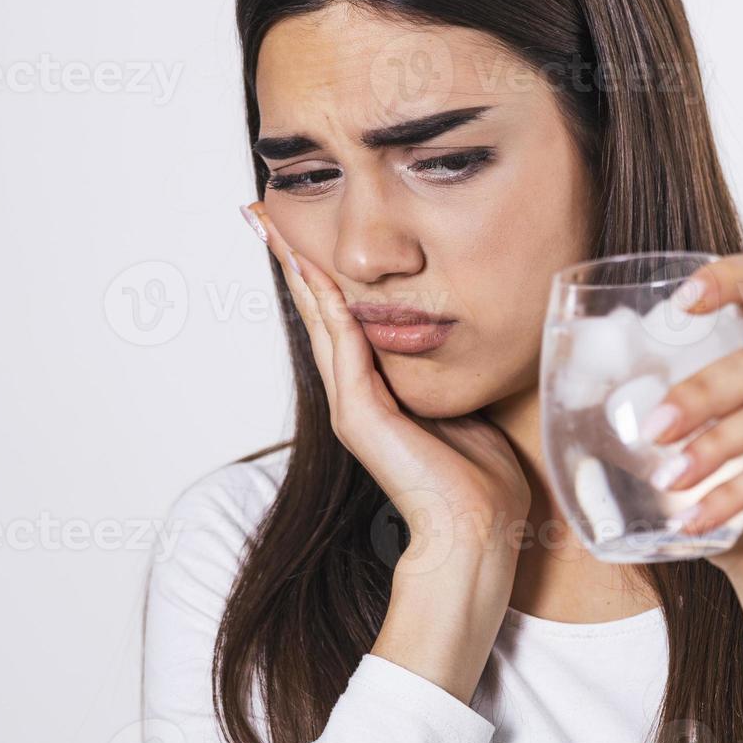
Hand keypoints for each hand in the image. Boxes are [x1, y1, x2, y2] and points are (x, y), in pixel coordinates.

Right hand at [242, 202, 530, 572]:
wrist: (477, 528)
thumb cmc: (481, 477)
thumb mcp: (460, 404)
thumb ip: (443, 372)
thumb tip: (456, 337)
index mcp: (377, 392)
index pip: (341, 318)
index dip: (321, 273)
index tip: (302, 230)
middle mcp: (355, 396)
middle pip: (316, 313)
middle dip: (292, 261)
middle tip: (262, 215)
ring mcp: (352, 407)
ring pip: (319, 323)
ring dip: (297, 273)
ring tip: (273, 229)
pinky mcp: (359, 417)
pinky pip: (342, 348)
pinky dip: (327, 308)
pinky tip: (315, 271)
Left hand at [646, 253, 742, 648]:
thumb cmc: (737, 520)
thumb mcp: (689, 461)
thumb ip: (655, 425)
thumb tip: (574, 403)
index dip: (732, 277)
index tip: (683, 298)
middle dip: (699, 392)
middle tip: (652, 429)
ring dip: (714, 446)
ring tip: (669, 481)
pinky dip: (734, 493)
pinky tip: (694, 519)